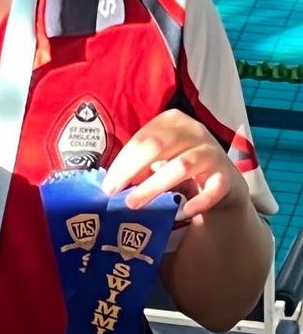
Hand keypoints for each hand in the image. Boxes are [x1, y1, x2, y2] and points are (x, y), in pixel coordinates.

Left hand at [100, 109, 249, 218]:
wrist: (221, 176)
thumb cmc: (179, 162)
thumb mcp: (159, 158)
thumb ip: (139, 164)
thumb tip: (111, 183)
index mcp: (172, 121)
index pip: (142, 139)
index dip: (122, 162)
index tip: (107, 185)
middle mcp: (194, 131)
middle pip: (158, 146)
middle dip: (131, 170)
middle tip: (113, 193)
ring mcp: (212, 152)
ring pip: (181, 166)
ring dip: (154, 186)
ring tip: (133, 203)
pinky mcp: (226, 176)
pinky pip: (214, 188)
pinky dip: (200, 201)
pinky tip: (184, 211)